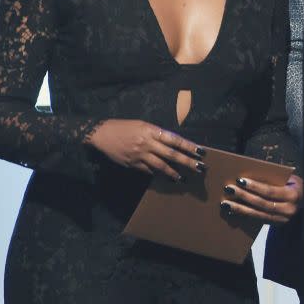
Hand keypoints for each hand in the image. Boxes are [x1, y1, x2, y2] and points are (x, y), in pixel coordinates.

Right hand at [88, 119, 203, 180]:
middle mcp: (147, 143)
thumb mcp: (143, 125)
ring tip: (183, 178)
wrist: (103, 134)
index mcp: (151, 131)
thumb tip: (173, 143)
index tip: (200, 151)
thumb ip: (157, 134)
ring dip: (173, 173)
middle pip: (171, 154)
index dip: (188, 146)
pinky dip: (157, 174)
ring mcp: (140, 155)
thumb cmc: (125, 127)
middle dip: (187, 161)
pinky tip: (165, 178)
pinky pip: (148, 171)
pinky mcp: (132, 164)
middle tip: (200, 168)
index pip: (174, 139)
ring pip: (160, 166)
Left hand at [221, 174, 301, 224]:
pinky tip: (233, 212)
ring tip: (226, 203)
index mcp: (293, 195)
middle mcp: (288, 209)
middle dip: (244, 196)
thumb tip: (251, 173)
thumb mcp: (289, 179)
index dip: (254, 186)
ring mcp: (282, 219)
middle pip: (262, 203)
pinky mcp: (276, 224)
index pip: (270, 191)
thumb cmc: (294, 185)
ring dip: (240, 209)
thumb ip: (274, 178)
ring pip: (258, 214)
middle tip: (229, 189)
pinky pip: (258, 220)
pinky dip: (244, 216)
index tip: (240, 180)